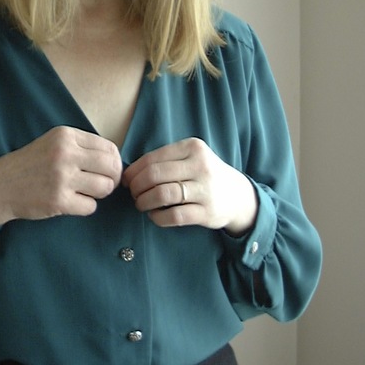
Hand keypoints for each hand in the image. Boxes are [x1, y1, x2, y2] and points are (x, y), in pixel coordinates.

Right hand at [0, 126, 121, 225]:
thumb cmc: (30, 165)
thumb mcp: (53, 143)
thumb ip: (81, 147)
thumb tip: (116, 161)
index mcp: (65, 135)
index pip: (109, 148)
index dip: (114, 162)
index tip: (108, 170)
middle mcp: (64, 153)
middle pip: (112, 167)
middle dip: (112, 178)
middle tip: (102, 184)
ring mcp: (61, 178)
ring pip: (104, 187)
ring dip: (99, 193)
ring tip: (85, 192)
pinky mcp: (58, 201)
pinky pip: (90, 206)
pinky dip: (85, 206)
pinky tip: (71, 202)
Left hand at [122, 138, 257, 234]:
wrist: (237, 196)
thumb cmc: (203, 174)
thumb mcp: (190, 158)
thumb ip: (164, 161)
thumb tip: (128, 174)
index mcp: (192, 147)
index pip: (152, 158)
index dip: (133, 171)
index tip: (126, 180)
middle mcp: (200, 166)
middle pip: (154, 176)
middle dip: (136, 186)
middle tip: (133, 193)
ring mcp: (206, 189)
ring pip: (162, 194)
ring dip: (144, 201)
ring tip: (141, 204)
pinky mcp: (207, 212)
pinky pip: (173, 216)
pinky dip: (157, 217)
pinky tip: (155, 215)